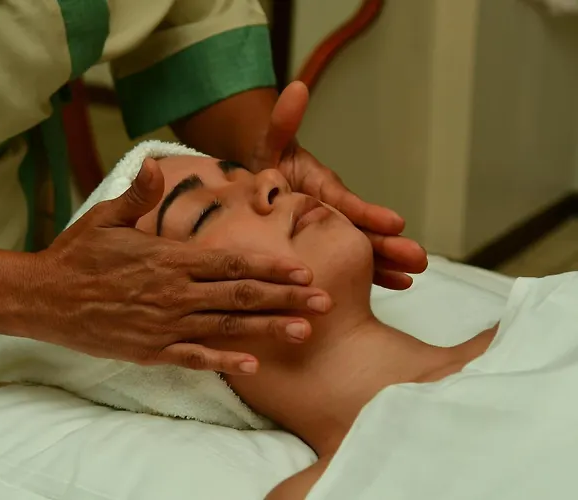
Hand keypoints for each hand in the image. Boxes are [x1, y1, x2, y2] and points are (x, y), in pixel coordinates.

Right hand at [24, 160, 331, 374]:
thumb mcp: (106, 218)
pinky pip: (194, 358)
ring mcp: (164, 323)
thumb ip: (138, 195)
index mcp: (169, 258)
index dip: (270, 265)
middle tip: (325, 300)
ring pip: (227, 326)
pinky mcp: (150, 349)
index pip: (231, 261)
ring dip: (269, 327)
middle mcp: (174, 291)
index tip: (303, 269)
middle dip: (286, 297)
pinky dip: (225, 361)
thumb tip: (154, 163)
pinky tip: (255, 365)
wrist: (42, 297)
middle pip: (241, 294)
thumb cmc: (76, 255)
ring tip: (305, 330)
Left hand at [251, 81, 427, 289]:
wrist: (255, 180)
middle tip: (420, 259)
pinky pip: (349, 262)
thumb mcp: (271, 142)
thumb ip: (283, 121)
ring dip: (387, 265)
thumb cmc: (265, 161)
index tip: (395, 223)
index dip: (368, 214)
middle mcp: (333, 211)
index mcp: (322, 189)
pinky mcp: (326, 246)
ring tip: (412, 279)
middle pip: (363, 230)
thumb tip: (296, 88)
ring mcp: (332, 231)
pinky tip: (395, 285)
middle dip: (390, 245)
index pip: (347, 203)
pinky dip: (371, 274)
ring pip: (362, 249)